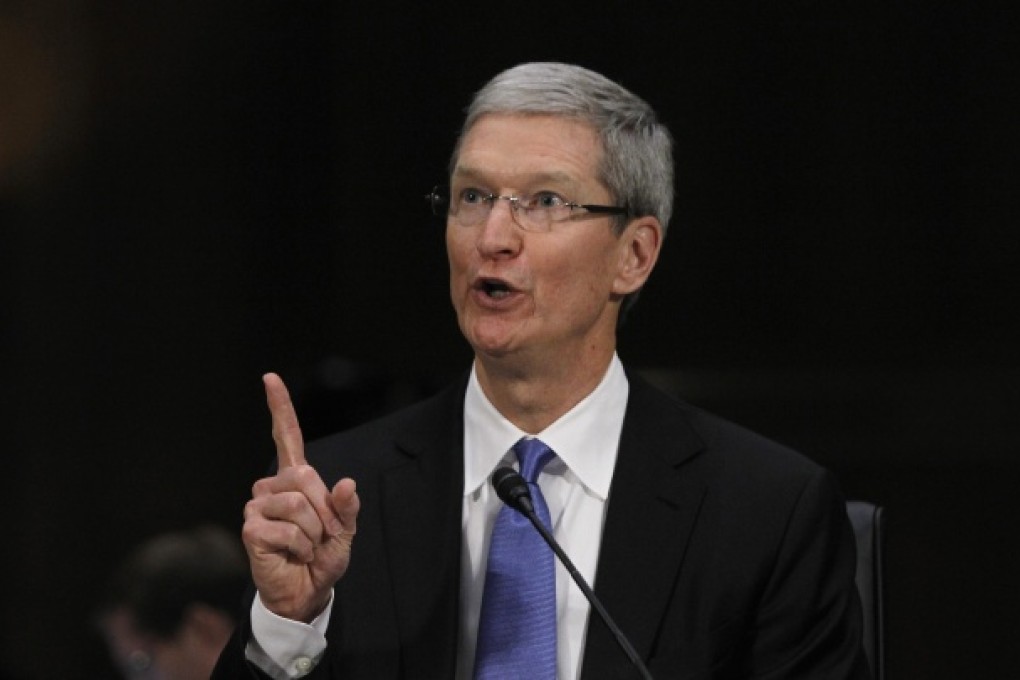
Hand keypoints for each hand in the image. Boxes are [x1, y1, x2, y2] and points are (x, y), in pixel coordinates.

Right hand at [241, 373, 359, 622]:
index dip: (279, 407)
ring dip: (314, 531)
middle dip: (326, 510)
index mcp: (296, 479)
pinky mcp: (250, 527)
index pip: (286, 436)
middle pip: (306, 477)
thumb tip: (346, 483)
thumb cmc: (323, 558)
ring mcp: (258, 505)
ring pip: (298, 503)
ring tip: (307, 546)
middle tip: (324, 535)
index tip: (270, 378)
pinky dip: (301, 544)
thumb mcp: (345, 530)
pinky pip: (288, 527)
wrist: (308, 590)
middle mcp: (272, 487)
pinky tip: (293, 554)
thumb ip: (347, 506)